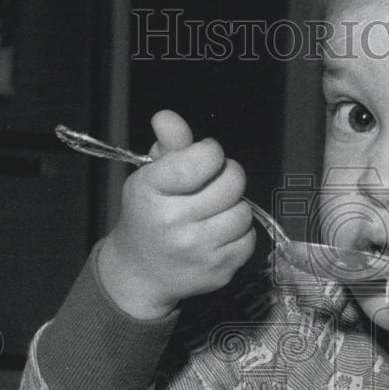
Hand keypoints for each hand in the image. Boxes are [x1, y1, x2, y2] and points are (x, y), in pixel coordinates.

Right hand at [98, 110, 255, 317]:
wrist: (140, 273)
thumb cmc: (148, 216)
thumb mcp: (150, 176)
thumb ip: (168, 145)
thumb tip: (167, 117)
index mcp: (152, 190)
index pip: (206, 157)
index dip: (211, 153)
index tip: (203, 160)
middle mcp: (173, 221)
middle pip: (232, 183)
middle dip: (228, 178)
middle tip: (213, 186)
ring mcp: (197, 250)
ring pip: (243, 212)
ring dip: (233, 208)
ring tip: (213, 213)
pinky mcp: (217, 271)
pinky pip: (248, 240)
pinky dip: (238, 235)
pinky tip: (218, 235)